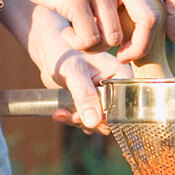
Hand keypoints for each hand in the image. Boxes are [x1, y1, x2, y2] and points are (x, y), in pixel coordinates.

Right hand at [0, 0, 174, 63]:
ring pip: (114, 37)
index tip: (172, 38)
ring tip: (79, 34)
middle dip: (141, 47)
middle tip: (123, 57)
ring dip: (96, 46)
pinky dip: (78, 44)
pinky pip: (89, 39)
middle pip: (150, 19)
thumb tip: (140, 22)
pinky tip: (67, 32)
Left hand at [27, 6, 131, 134]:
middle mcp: (118, 87)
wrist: (49, 52)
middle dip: (91, 121)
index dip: (108, 117)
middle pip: (114, 117)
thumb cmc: (63, 53)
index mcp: (122, 74)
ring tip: (62, 113)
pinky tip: (60, 113)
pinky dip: (74, 120)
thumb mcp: (74, 73)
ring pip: (100, 122)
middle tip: (72, 117)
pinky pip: (89, 121)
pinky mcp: (93, 104)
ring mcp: (106, 96)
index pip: (125, 105)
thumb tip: (93, 122)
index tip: (89, 119)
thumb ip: (84, 96)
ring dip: (80, 122)